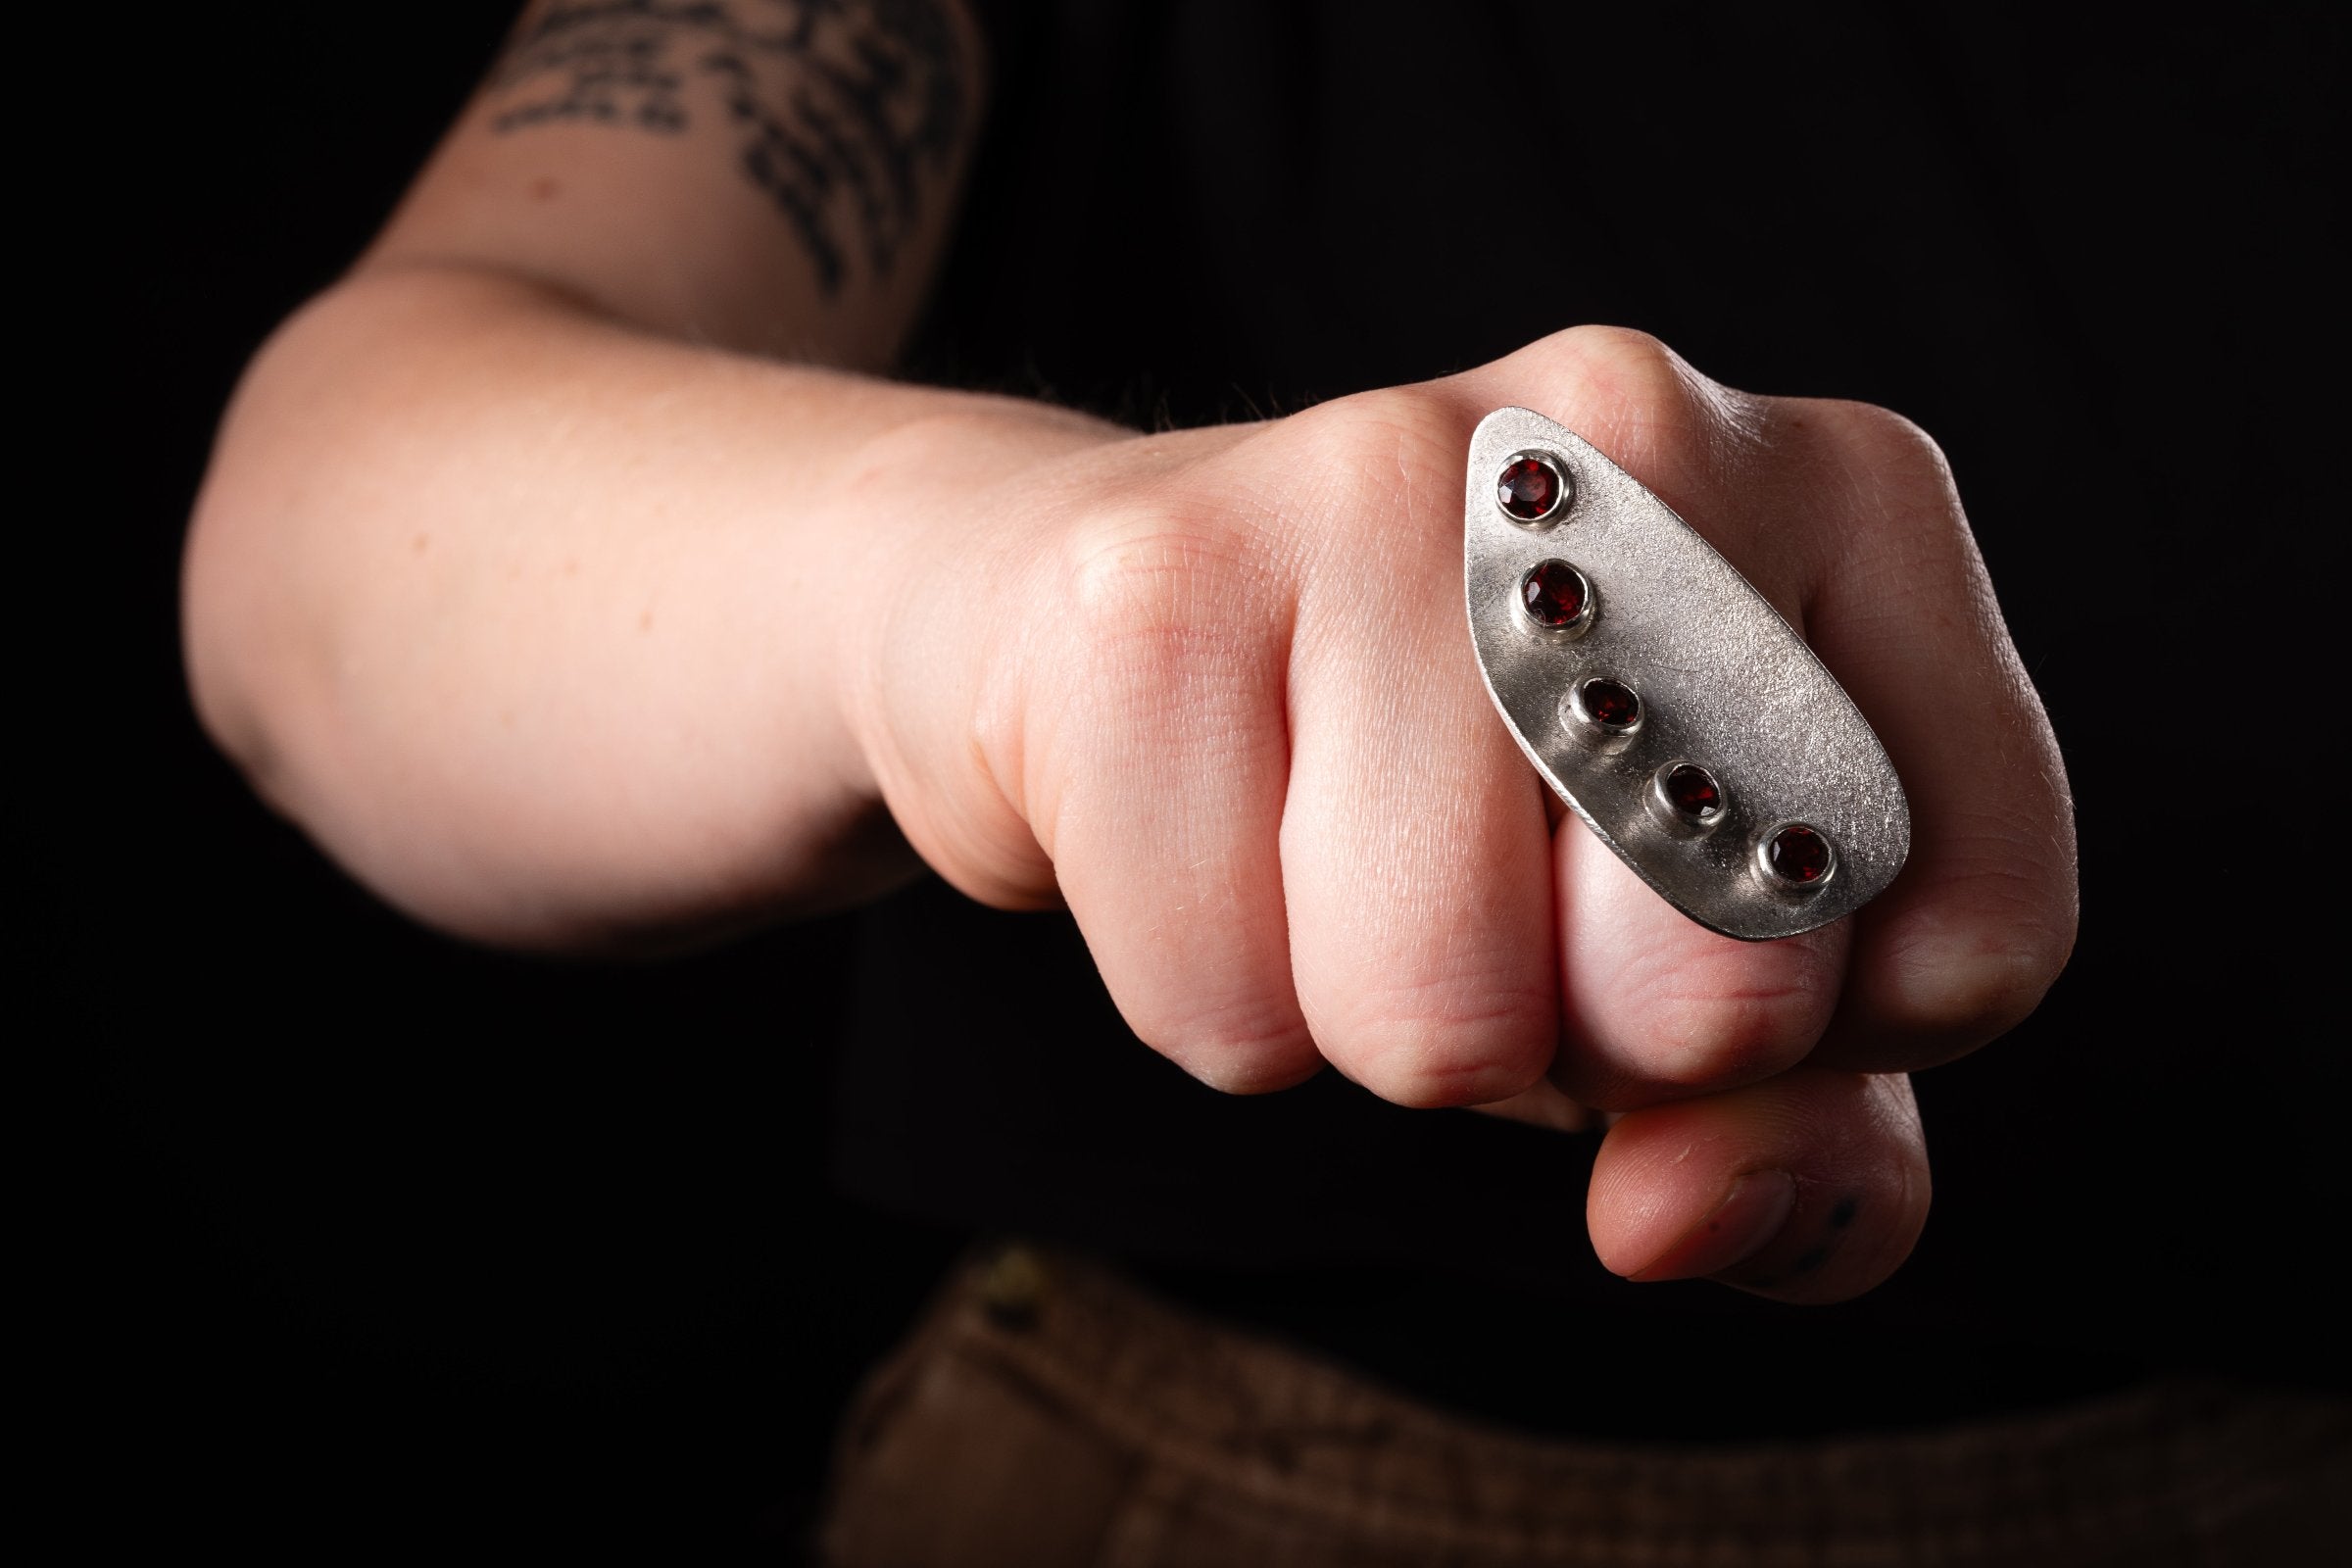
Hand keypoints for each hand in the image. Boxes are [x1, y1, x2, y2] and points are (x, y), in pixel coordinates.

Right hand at [841, 326, 2076, 1302]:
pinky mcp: (1157, 582)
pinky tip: (1215, 834)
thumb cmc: (1448, 798)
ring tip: (1342, 861)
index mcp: (1850, 499)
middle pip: (1714, 989)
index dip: (1814, 1050)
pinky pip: (1224, 1000)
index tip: (1682, 941)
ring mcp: (1381, 475)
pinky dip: (1219, 1001)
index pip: (1969, 944)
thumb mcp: (1693, 962)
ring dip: (1383, 1027)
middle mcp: (1641, 432)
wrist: (1109, 628)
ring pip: (1442, 1010)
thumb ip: (1799, 1136)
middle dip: (1583, 1041)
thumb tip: (1676, 1216)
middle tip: (1495, 903)